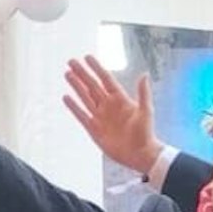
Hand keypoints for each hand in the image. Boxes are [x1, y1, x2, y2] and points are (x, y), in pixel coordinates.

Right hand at [63, 57, 161, 174]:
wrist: (139, 154)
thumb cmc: (145, 133)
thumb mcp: (146, 111)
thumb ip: (143, 93)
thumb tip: (144, 74)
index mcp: (120, 99)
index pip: (105, 79)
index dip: (96, 68)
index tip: (88, 57)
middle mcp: (108, 106)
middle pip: (92, 85)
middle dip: (82, 73)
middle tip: (71, 61)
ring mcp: (100, 116)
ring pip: (85, 97)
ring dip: (76, 86)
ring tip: (67, 74)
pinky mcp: (94, 129)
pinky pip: (81, 115)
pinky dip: (74, 107)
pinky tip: (66, 97)